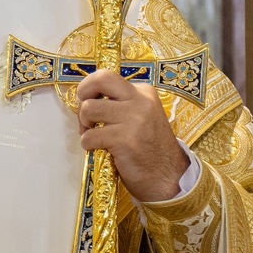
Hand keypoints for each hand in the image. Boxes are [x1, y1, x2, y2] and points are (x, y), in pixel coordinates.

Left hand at [75, 68, 189, 202]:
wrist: (169, 176)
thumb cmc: (148, 147)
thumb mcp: (139, 116)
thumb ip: (119, 104)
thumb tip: (85, 98)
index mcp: (144, 92)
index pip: (107, 77)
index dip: (90, 91)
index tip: (91, 106)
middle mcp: (140, 100)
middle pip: (100, 80)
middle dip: (83, 94)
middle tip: (85, 112)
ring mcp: (134, 119)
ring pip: (89, 108)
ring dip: (84, 125)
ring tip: (94, 136)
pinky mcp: (125, 140)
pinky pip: (89, 136)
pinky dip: (88, 145)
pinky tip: (99, 150)